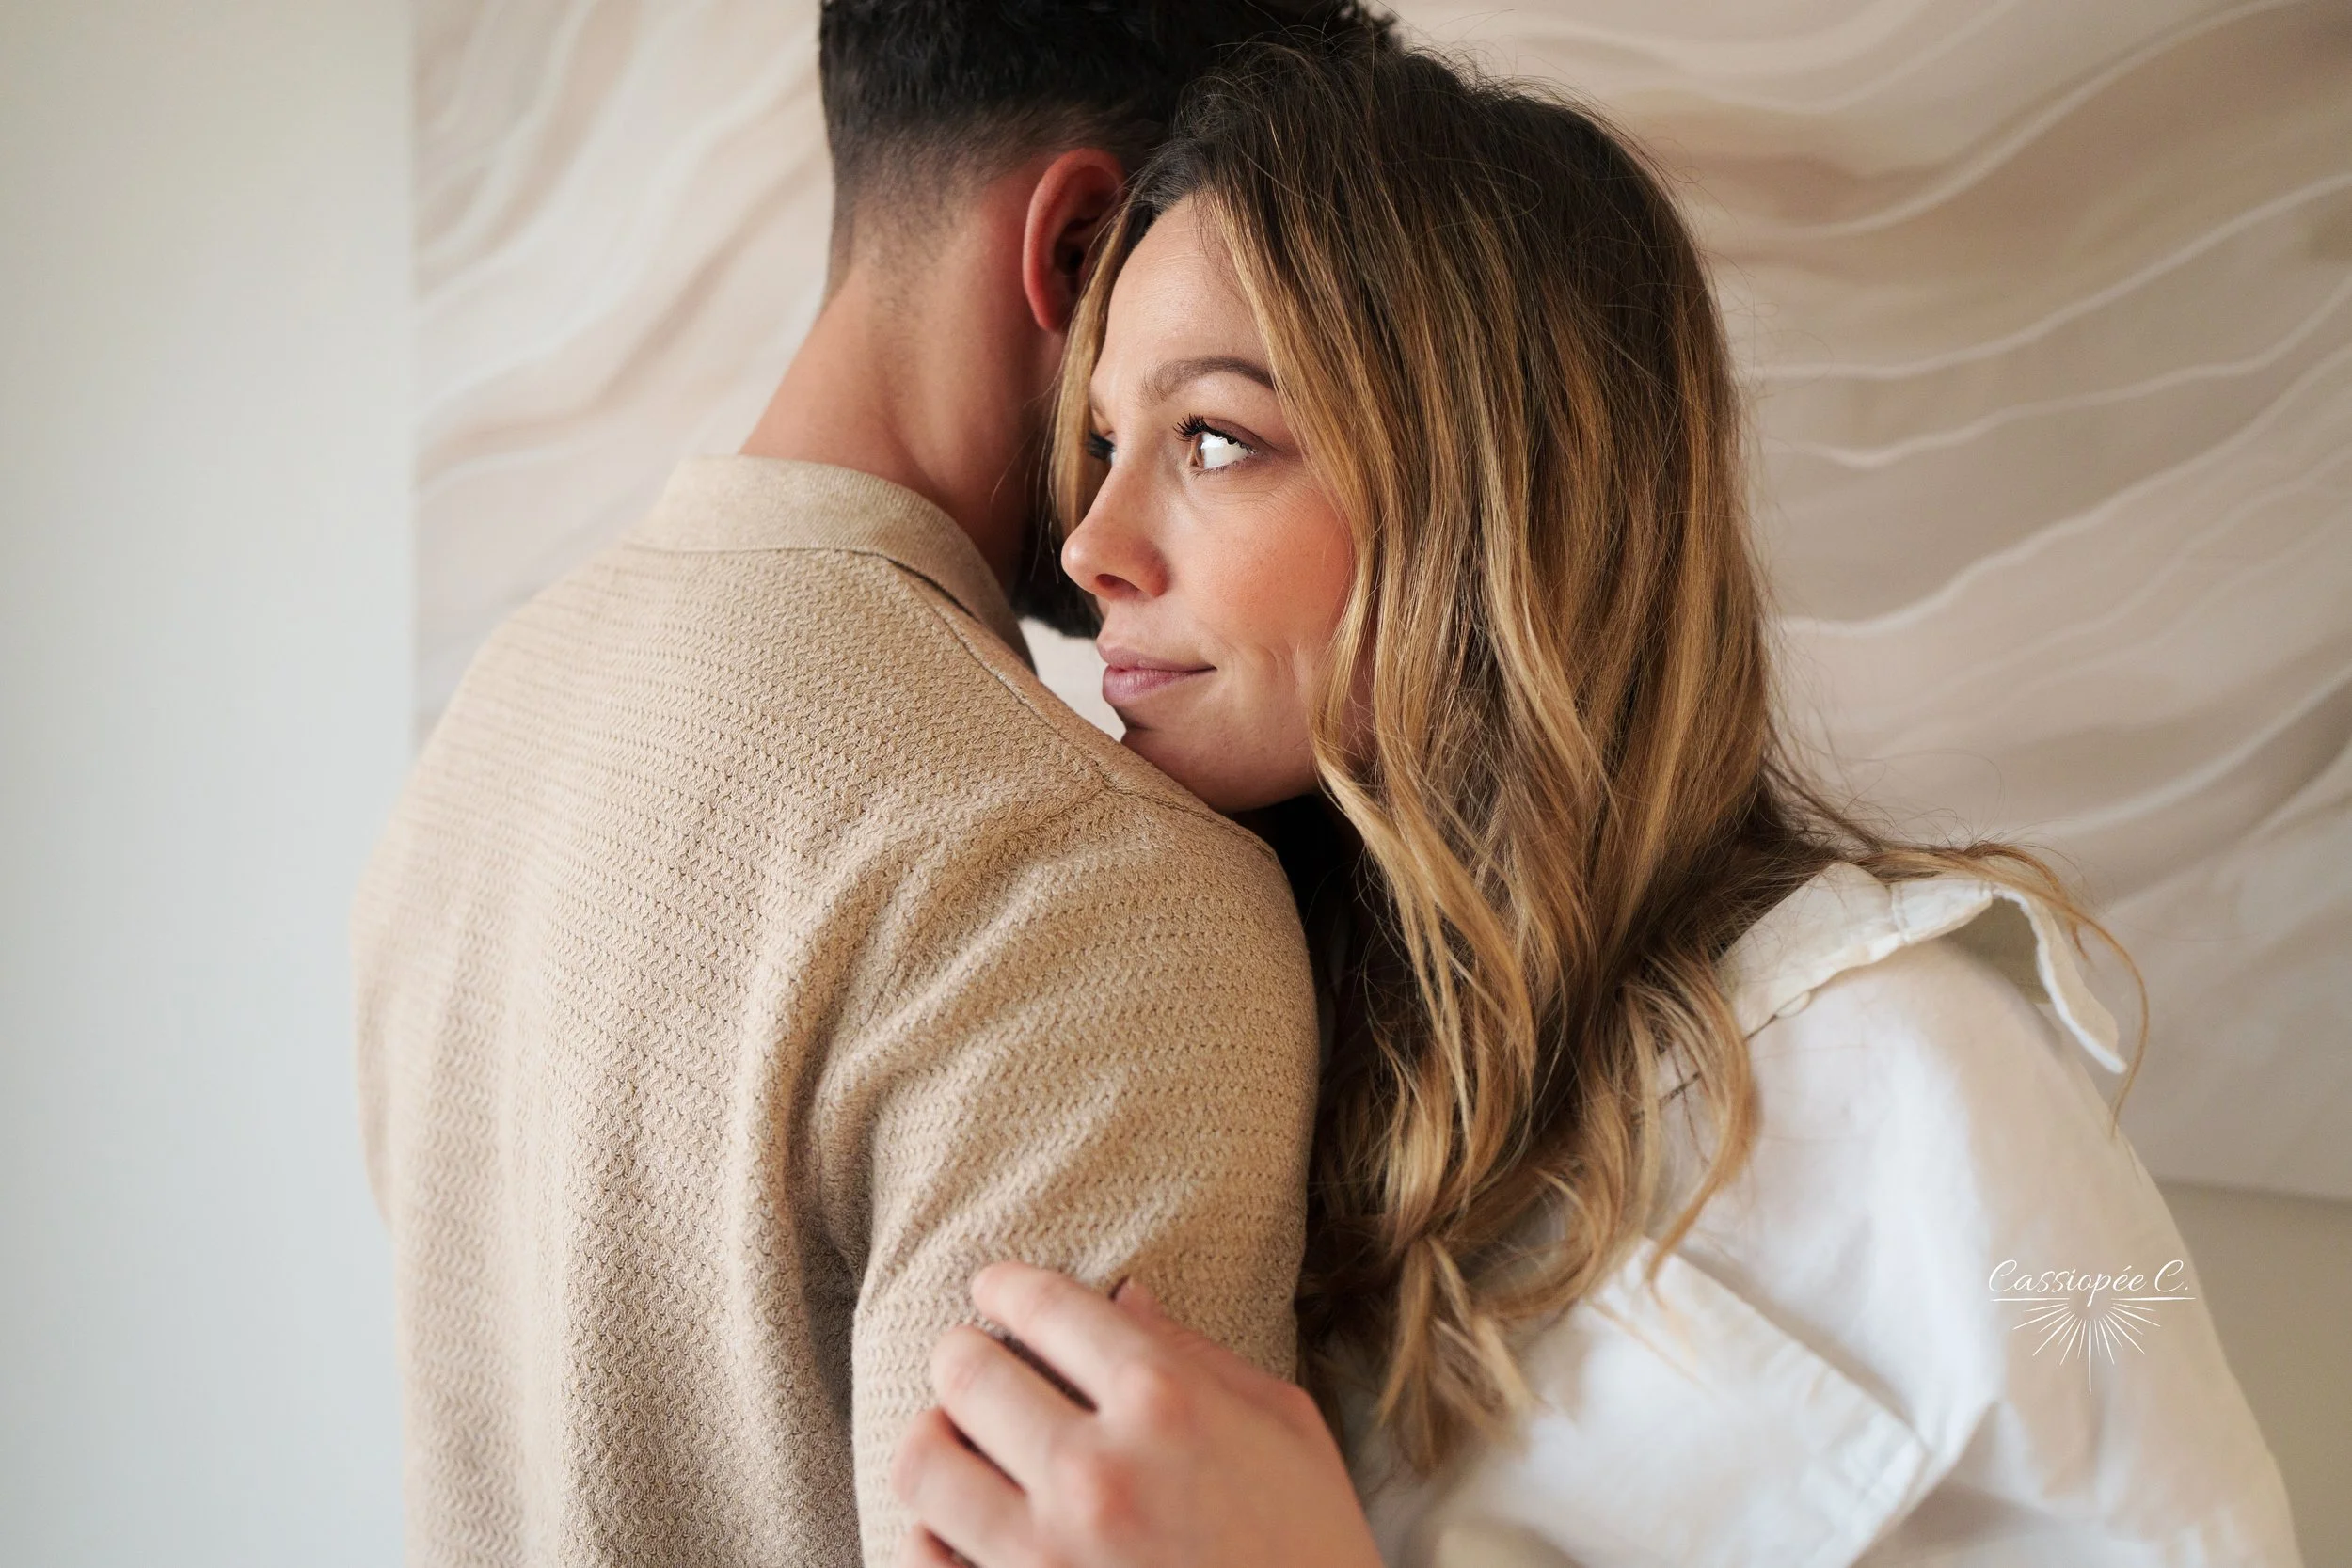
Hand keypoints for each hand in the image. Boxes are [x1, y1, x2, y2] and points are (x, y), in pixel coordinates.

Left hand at [890, 1261, 1385, 1567]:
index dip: (1006, 1285)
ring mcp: (1049, 1558)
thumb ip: (1196, 1354)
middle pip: (966, 1374)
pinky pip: (925, 1559)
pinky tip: (958, 1521)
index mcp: (1165, 1402)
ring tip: (953, 1437)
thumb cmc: (1314, 1543)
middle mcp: (1096, 1473)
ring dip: (933, 1437)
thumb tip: (1123, 1298)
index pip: (1045, 1307)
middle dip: (960, 1353)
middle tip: (968, 1357)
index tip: (992, 1288)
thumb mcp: (1284, 1426)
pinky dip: (929, 1532)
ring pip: (924, 1465)